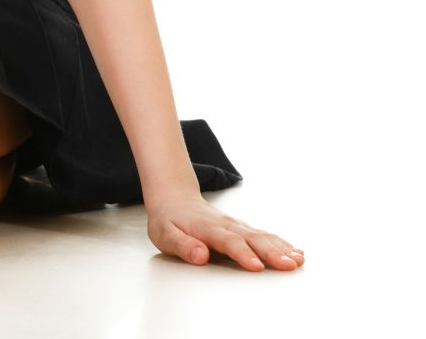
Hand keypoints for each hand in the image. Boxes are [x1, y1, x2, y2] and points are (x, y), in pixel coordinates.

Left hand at [147, 194, 304, 270]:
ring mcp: (236, 225)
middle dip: (272, 252)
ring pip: (262, 236)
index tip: (257, 266)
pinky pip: (264, 235)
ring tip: (299, 260)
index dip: (243, 254)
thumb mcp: (165, 234)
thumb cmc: (168, 220)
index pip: (228, 241)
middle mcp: (226, 224)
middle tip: (290, 264)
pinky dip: (281, 243)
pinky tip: (296, 252)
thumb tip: (200, 255)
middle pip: (252, 238)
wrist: (173, 197)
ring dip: (281, 248)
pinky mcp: (242, 228)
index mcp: (207, 228)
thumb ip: (182, 245)